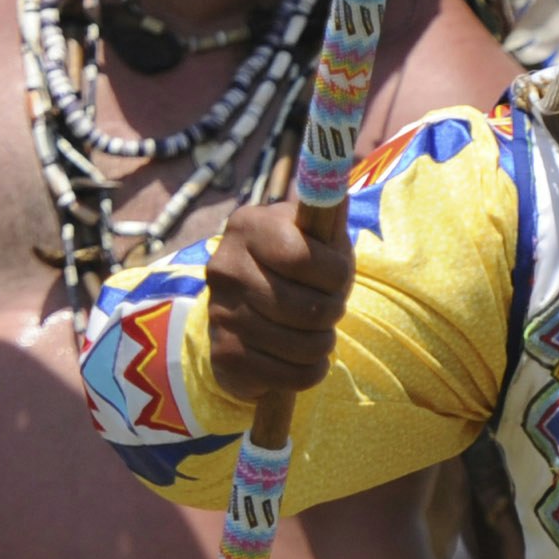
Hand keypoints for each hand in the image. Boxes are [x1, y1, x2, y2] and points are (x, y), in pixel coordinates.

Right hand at [204, 201, 354, 402]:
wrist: (254, 316)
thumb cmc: (300, 268)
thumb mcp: (318, 236)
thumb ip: (327, 214)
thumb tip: (336, 183)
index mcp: (248, 226)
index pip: (304, 258)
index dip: (336, 274)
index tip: (338, 276)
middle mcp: (224, 267)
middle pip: (308, 308)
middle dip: (332, 312)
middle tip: (328, 309)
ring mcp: (220, 313)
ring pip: (304, 345)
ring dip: (323, 344)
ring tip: (316, 333)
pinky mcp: (225, 355)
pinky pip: (292, 375)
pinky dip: (311, 371)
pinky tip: (303, 358)